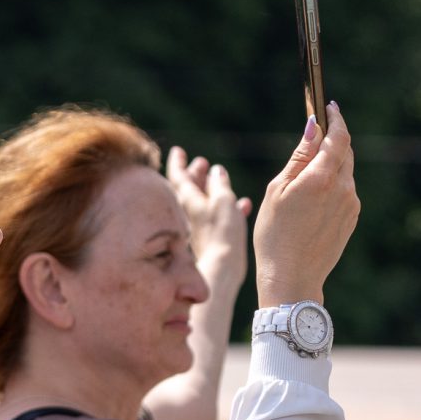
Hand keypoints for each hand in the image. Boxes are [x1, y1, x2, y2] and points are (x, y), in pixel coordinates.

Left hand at [166, 145, 247, 294]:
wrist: (221, 269)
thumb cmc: (221, 231)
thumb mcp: (223, 199)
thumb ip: (219, 183)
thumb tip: (216, 171)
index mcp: (188, 198)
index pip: (177, 174)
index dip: (178, 161)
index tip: (178, 151)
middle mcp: (189, 211)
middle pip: (189, 187)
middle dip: (195, 174)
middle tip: (201, 163)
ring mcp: (198, 226)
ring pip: (203, 201)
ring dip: (211, 188)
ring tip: (219, 177)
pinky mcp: (210, 238)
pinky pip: (216, 217)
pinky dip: (226, 207)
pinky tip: (243, 204)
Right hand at [250, 103, 359, 307]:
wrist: (292, 278)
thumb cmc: (275, 235)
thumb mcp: (278, 190)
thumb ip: (299, 157)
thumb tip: (314, 128)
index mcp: (322, 178)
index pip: (339, 137)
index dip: (336, 119)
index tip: (329, 107)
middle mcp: (343, 188)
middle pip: (345, 152)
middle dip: (332, 140)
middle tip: (315, 136)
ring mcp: (351, 205)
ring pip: (345, 173)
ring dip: (330, 166)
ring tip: (305, 180)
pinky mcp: (352, 218)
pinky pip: (345, 192)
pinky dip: (332, 186)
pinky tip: (312, 202)